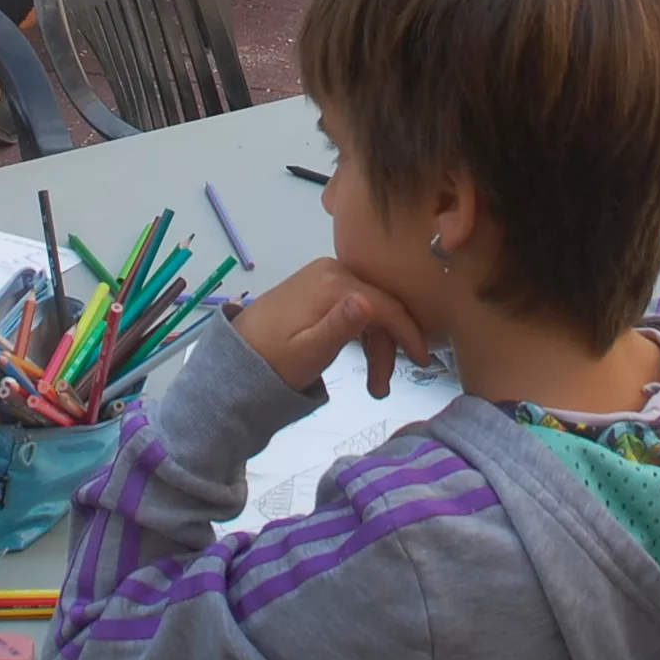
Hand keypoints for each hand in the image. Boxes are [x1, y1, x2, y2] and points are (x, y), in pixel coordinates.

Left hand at [231, 259, 430, 398]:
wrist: (236, 359)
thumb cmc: (273, 362)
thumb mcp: (308, 352)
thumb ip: (340, 327)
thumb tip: (367, 300)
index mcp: (332, 284)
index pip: (386, 306)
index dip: (409, 334)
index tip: (423, 362)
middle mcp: (332, 271)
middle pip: (379, 306)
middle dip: (388, 348)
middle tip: (381, 388)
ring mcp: (324, 276)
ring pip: (369, 308)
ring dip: (376, 345)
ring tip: (373, 386)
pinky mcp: (317, 287)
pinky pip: (353, 306)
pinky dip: (361, 333)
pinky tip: (361, 358)